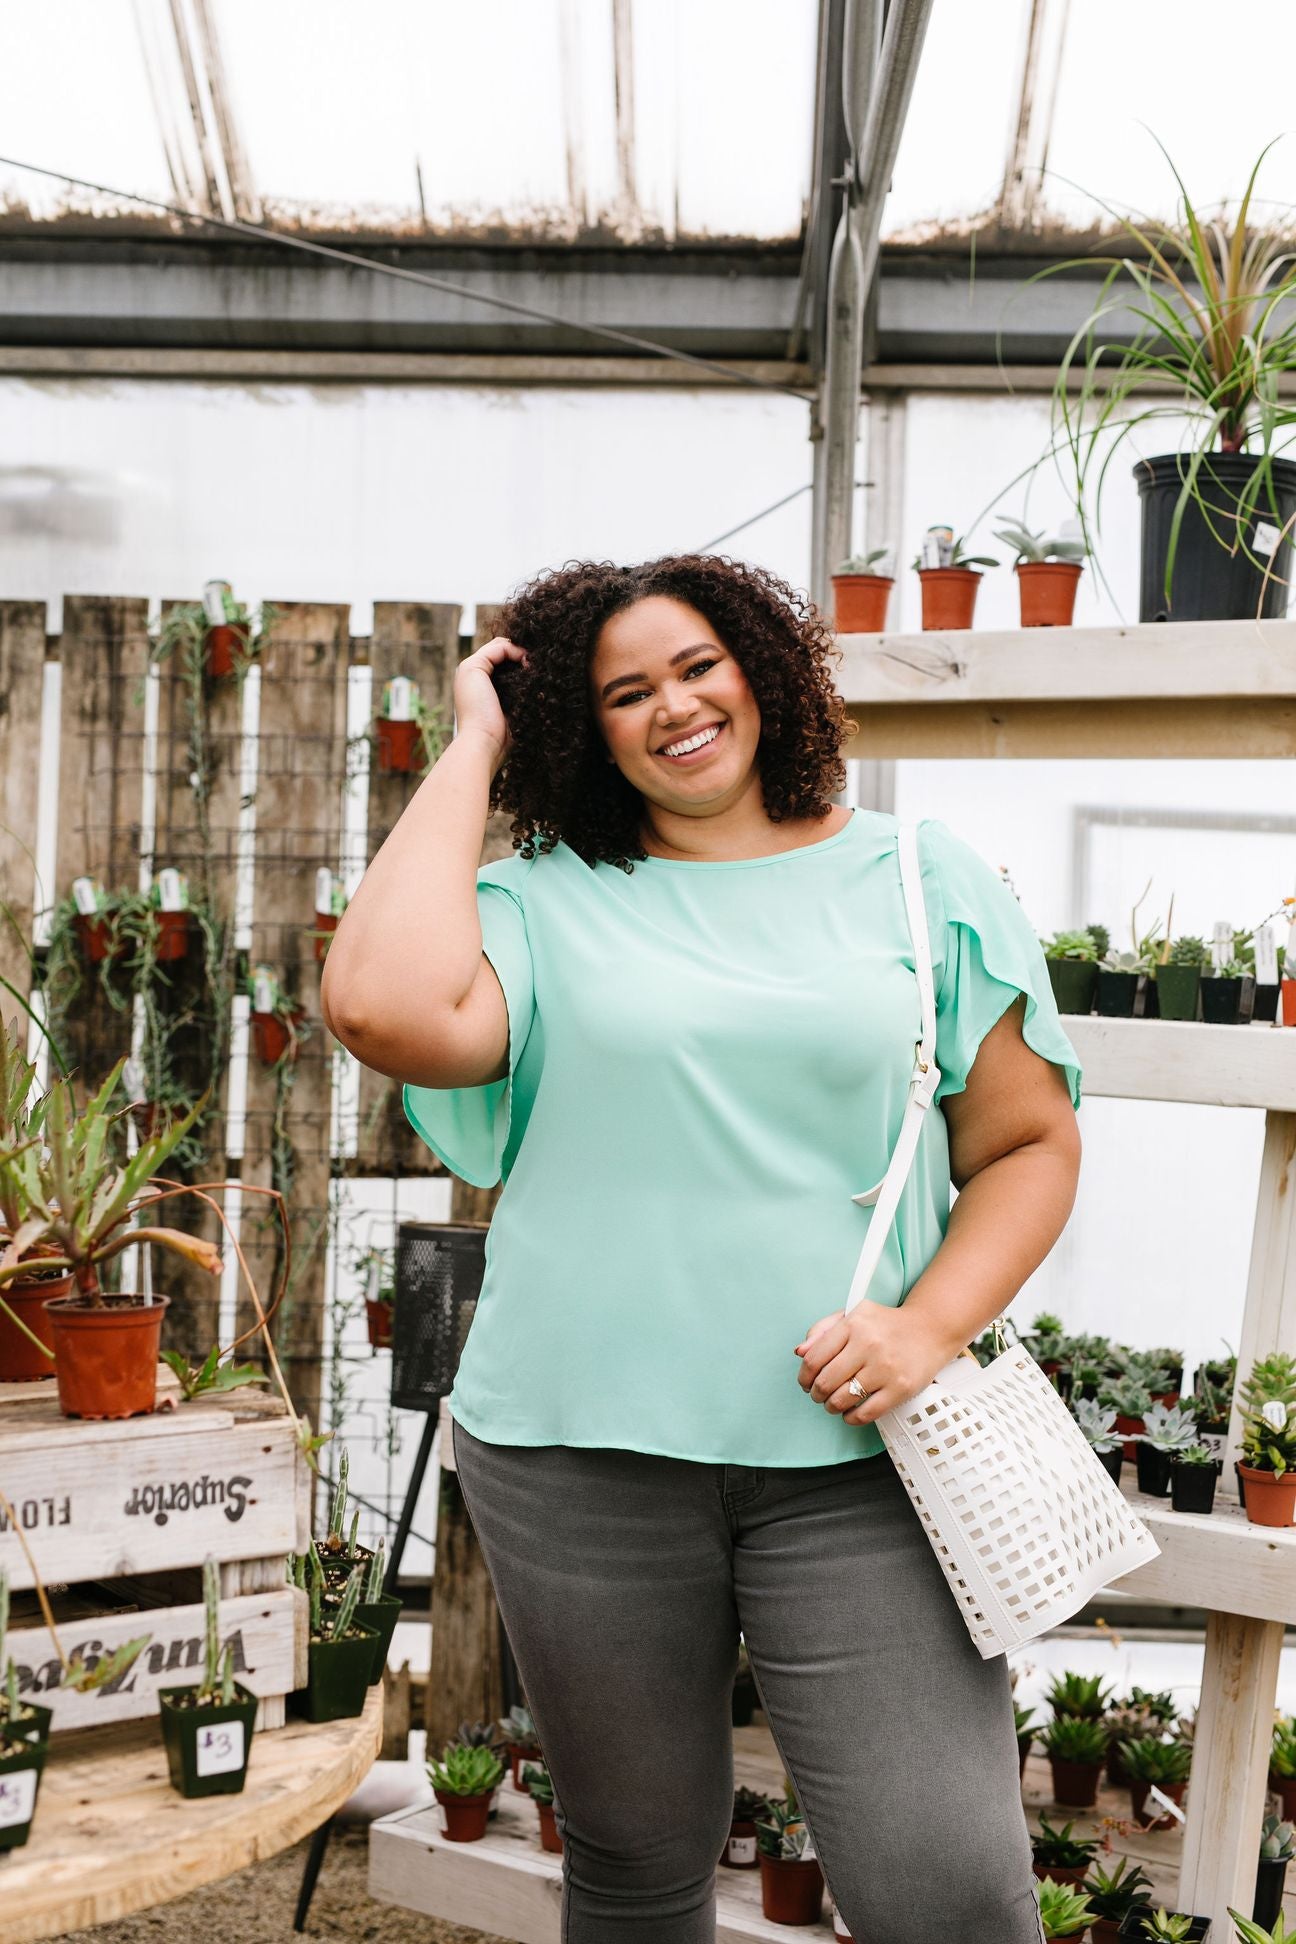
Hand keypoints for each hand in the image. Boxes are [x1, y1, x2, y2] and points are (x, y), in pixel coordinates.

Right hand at [453, 636, 529, 767]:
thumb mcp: (514, 710)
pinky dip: (516, 651)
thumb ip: (521, 693)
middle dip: (523, 654)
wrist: (483, 743)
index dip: (522, 661)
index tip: (541, 670)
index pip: (503, 663)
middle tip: (542, 662)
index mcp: (480, 687)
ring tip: (537, 664)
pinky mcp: (472, 666)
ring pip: (501, 647)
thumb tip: (544, 679)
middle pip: (502, 653)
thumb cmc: (502, 736)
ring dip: (522, 651)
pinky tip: (528, 663)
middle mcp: (473, 676)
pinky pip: (499, 648)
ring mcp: (469, 669)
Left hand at [793, 1301, 954, 1425]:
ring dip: (831, 1407)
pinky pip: (866, 1413)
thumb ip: (823, 1330)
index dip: (804, 1376)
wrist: (929, 1330)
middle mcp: (869, 1344)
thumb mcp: (853, 1315)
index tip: (806, 1382)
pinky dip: (851, 1418)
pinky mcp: (901, 1388)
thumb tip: (800, 1352)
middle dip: (816, 1394)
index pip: (814, 1358)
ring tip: (833, 1404)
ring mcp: (885, 1368)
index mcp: (854, 1324)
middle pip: (825, 1382)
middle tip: (818, 1395)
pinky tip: (851, 1412)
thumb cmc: (886, 1325)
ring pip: (842, 1400)